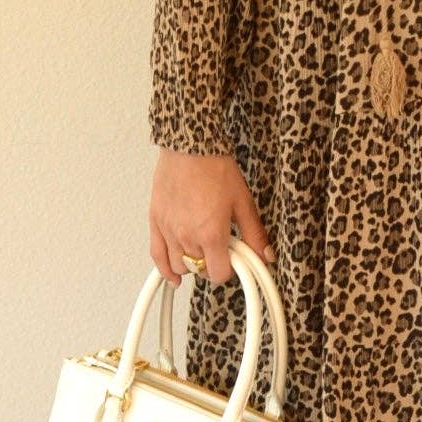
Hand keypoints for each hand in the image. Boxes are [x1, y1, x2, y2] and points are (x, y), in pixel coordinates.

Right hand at [150, 147, 276, 287]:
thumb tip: (266, 255)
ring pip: (180, 266)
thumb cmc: (214, 167)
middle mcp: (187, 236)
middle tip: (220, 247)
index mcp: (211, 234)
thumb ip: (254, 234)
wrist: (190, 146)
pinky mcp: (155, 222)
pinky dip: (165, 270)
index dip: (229, 270)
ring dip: (192, 264)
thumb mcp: (243, 202)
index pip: (219, 275)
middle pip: (200, 271)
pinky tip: (173, 275)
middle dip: (213, 264)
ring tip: (202, 249)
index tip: (233, 260)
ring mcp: (169, 230)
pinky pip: (157, 256)